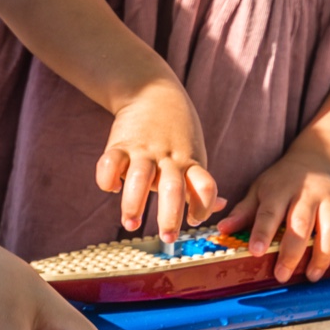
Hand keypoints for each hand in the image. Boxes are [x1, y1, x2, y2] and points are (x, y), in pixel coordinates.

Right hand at [97, 78, 218, 240]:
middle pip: (173, 187)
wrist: (152, 92)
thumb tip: (221, 206)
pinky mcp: (120, 143)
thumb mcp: (194, 155)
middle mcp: (169, 158)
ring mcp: (144, 150)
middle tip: (168, 237)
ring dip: (134, 203)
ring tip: (131, 224)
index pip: (205, 185)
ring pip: (139, 177)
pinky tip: (111, 187)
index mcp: (190, 163)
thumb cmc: (176, 134)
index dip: (204, 204)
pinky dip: (108, 177)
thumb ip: (201, 184)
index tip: (195, 221)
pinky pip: (111, 160)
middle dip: (170, 214)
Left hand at [219, 147, 329, 283]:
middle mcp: (308, 193)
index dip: (262, 232)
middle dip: (292, 252)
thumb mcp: (259, 189)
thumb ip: (244, 211)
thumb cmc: (282, 181)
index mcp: (280, 190)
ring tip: (312, 275)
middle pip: (301, 224)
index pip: (269, 212)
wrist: (315, 159)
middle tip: (282, 275)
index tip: (256, 251)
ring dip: (323, 254)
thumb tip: (223, 230)